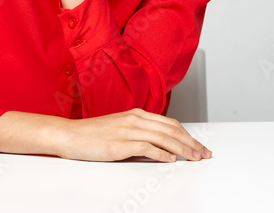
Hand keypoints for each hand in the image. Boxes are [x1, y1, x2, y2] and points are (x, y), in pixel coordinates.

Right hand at [54, 108, 211, 162]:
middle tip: (203, 153)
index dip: (187, 135)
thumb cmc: (93, 134)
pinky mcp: (120, 143)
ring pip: (163, 138)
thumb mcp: (120, 128)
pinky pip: (146, 147)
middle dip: (191, 142)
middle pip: (171, 129)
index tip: (199, 146)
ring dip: (182, 149)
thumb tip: (160, 146)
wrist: (70, 135)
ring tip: (193, 158)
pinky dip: (162, 154)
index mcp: (136, 114)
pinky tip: (170, 160)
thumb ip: (140, 133)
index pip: (170, 123)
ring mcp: (127, 130)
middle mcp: (134, 119)